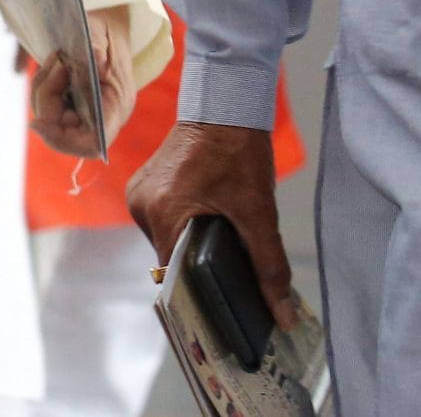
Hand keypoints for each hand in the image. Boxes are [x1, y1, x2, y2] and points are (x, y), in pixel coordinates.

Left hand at [30, 5, 134, 157]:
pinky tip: (55, 64)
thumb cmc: (105, 28)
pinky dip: (45, 85)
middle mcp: (103, 114)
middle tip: (56, 65)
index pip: (92, 142)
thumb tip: (93, 59)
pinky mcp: (75, 103)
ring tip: (58, 59)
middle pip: (64, 130)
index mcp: (117, 105)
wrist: (107, 21)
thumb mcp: (100, 33)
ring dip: (45, 88)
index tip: (37, 123)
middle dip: (48, 99)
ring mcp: (88, 110)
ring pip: (52, 117)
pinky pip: (50, 105)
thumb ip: (95, 48)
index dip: (63, 141)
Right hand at [128, 120, 297, 324]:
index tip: (222, 309)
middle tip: (234, 273)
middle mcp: (140, 205)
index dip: (198, 293)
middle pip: (170, 257)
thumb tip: (283, 315)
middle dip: (199, 267)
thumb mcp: (260, 214)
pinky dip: (184, 226)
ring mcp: (138, 193)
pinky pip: (162, 220)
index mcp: (161, 213)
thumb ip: (269, 267)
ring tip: (224, 242)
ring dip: (192, 245)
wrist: (223, 106)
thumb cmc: (239, 155)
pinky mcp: (143, 185)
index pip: (173, 273)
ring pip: (167, 239)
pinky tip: (209, 221)